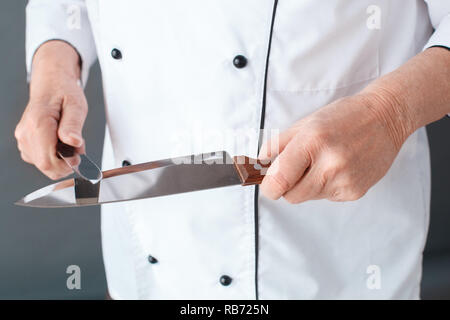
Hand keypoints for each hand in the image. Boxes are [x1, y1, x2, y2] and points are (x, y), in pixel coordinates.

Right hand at [15, 40, 86, 179]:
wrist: (51, 85)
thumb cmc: (64, 93)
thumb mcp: (76, 106)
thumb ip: (73, 125)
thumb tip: (74, 142)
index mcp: (38, 123)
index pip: (48, 161)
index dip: (66, 165)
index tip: (79, 155)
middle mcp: (26, 133)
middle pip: (45, 166)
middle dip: (65, 162)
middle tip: (76, 146)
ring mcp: (23, 139)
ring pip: (43, 165)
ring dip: (61, 159)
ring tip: (68, 140)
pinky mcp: (25, 143)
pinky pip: (40, 160)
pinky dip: (54, 156)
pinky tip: (60, 142)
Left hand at [259, 92, 409, 202]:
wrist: (385, 118)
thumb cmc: (343, 117)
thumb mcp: (304, 123)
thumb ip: (277, 145)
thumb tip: (259, 165)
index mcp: (312, 142)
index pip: (278, 182)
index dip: (268, 186)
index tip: (268, 182)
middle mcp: (329, 164)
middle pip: (291, 196)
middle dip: (287, 186)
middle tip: (295, 169)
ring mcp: (345, 180)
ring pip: (308, 198)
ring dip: (307, 185)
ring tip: (321, 163)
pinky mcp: (355, 192)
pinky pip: (327, 197)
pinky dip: (325, 187)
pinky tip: (337, 168)